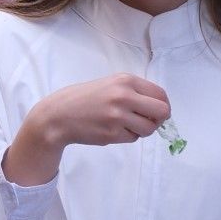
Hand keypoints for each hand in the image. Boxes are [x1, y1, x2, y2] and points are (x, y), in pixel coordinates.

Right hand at [3, 73, 170, 183]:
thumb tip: (159, 107)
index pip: (160, 94)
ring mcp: (118, 116)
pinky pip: (133, 138)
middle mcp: (124, 97)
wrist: (58, 115)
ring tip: (127, 125)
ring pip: (149, 128)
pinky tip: (113, 130)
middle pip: (162, 112)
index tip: (157, 111)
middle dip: (159, 119)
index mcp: (125, 81)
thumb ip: (133, 91)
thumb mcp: (109, 84)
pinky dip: (127, 136)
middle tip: (149, 121)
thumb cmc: (84, 98)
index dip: (163, 105)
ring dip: (143, 130)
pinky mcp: (112, 134)